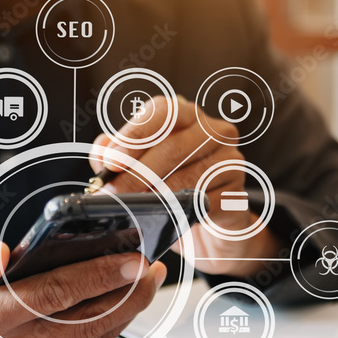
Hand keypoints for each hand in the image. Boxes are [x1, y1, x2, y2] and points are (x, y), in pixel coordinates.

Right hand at [0, 229, 166, 337]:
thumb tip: (0, 254)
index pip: (55, 295)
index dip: (100, 276)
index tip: (133, 258)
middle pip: (83, 325)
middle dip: (126, 296)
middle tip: (153, 268)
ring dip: (122, 315)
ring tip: (144, 284)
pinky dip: (103, 332)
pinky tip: (118, 307)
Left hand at [89, 94, 281, 277]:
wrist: (207, 226)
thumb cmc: (169, 187)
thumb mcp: (138, 168)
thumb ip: (116, 155)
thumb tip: (101, 151)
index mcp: (185, 115)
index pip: (162, 112)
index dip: (134, 136)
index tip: (112, 162)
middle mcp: (213, 131)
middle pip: (173, 147)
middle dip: (136, 174)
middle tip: (113, 194)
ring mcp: (231, 160)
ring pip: (188, 177)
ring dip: (155, 196)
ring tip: (132, 208)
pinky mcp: (237, 193)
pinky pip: (205, 203)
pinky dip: (180, 212)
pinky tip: (165, 218)